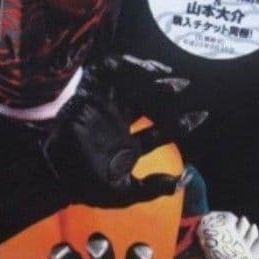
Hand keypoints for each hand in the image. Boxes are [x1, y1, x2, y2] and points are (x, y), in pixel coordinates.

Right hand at [43, 55, 207, 206]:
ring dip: (146, 75)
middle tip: (184, 85)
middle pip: (146, 100)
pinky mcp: (88, 96)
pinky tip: (137, 68)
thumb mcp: (125, 192)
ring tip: (162, 74)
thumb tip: (183, 180)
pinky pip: (103, 73)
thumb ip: (153, 189)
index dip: (181, 124)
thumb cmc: (87, 185)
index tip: (201, 116)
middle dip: (165, 92)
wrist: (56, 176)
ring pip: (128, 84)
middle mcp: (118, 122)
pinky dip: (119, 66)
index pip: (160, 130)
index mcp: (128, 144)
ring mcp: (103, 108)